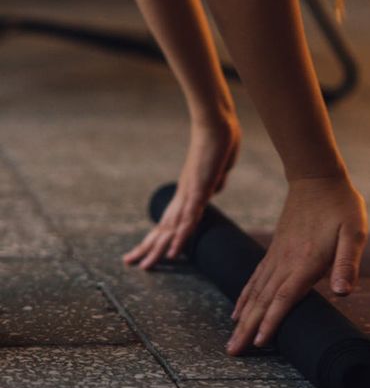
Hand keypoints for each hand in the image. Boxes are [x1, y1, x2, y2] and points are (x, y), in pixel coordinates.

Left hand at [123, 113, 240, 268]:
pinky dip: (180, 237)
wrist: (216, 121)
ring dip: (158, 248)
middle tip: (131, 262)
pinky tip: (173, 252)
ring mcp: (191, 192)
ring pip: (172, 227)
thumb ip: (215, 179)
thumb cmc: (219, 140)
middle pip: (165, 225)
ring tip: (145, 266)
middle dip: (148, 246)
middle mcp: (184, 193)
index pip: (170, 216)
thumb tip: (215, 188)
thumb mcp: (219, 166)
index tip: (148, 246)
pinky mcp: (200, 189)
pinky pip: (189, 218)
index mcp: (188, 189)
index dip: (159, 233)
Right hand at [226, 173, 367, 355]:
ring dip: (243, 316)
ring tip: (232, 338)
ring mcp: (277, 255)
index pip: (285, 297)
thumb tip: (344, 292)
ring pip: (256, 290)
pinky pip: (256, 276)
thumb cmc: (340, 206)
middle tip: (233, 352)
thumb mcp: (354, 232)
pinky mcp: (275, 249)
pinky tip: (239, 307)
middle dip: (249, 327)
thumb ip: (347, 262)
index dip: (272, 321)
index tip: (258, 343)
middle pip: (264, 299)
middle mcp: (286, 261)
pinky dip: (245, 295)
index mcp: (306, 261)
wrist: (317, 178)